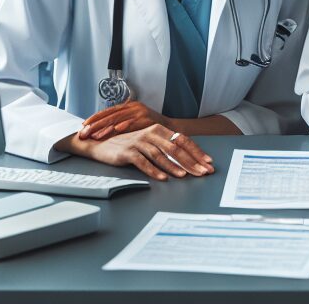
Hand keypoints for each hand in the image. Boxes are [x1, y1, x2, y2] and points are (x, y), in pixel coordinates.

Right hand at [68, 124, 213, 180]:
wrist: (101, 144)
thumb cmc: (128, 145)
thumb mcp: (149, 143)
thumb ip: (165, 148)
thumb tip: (186, 160)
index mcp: (159, 130)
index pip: (183, 141)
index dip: (197, 152)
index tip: (208, 162)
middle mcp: (151, 134)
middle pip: (175, 148)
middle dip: (191, 161)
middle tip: (203, 172)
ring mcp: (139, 142)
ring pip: (161, 155)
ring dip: (174, 167)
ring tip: (185, 176)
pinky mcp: (127, 152)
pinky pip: (143, 162)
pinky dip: (154, 170)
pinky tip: (163, 178)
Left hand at [79, 100, 166, 139]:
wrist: (169, 128)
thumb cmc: (149, 127)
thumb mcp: (134, 121)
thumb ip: (121, 122)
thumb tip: (102, 129)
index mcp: (128, 106)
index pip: (108, 111)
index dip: (95, 117)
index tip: (83, 125)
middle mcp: (133, 106)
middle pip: (110, 115)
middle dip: (95, 124)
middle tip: (84, 132)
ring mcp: (139, 112)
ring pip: (118, 119)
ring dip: (105, 128)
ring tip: (94, 136)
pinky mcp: (146, 118)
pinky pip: (131, 123)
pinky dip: (122, 127)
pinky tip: (114, 131)